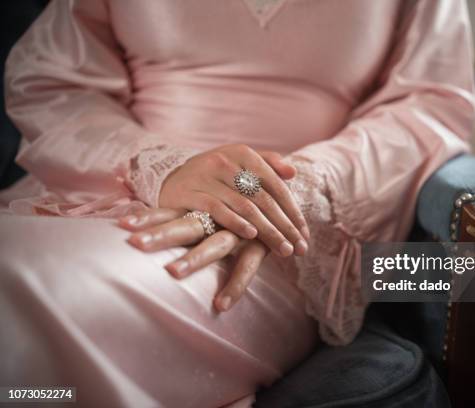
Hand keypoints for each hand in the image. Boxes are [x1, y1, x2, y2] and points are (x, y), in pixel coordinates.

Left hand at [119, 208, 268, 311]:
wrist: (285, 199)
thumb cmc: (246, 204)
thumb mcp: (221, 204)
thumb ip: (194, 207)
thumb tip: (181, 210)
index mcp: (206, 208)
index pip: (170, 211)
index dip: (147, 217)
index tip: (121, 224)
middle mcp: (220, 218)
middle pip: (186, 225)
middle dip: (160, 235)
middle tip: (134, 244)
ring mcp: (239, 231)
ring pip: (215, 244)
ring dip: (194, 258)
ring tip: (172, 272)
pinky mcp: (260, 245)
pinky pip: (248, 267)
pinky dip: (235, 285)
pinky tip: (221, 306)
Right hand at [158, 145, 308, 256]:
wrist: (170, 178)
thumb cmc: (215, 175)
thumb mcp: (240, 163)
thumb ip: (268, 164)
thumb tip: (293, 172)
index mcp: (243, 153)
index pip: (276, 185)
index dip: (293, 211)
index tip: (304, 234)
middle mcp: (226, 161)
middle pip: (264, 199)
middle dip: (285, 226)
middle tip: (299, 248)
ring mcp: (207, 176)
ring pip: (245, 206)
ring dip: (267, 230)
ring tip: (283, 249)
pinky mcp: (190, 192)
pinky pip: (218, 209)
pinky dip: (236, 223)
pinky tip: (252, 236)